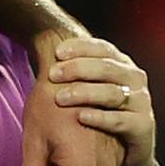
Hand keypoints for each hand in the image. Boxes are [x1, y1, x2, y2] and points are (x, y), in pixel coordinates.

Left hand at [51, 37, 156, 165]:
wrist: (124, 140)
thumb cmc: (99, 106)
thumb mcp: (90, 82)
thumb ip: (75, 68)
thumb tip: (44, 52)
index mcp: (120, 63)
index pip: (102, 48)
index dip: (80, 47)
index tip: (56, 52)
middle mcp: (133, 78)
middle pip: (106, 68)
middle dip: (77, 69)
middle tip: (52, 74)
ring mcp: (140, 101)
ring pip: (112, 93)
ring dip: (83, 93)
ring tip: (60, 98)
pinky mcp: (142, 126)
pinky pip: (120, 120)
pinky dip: (100, 117)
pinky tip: (81, 116)